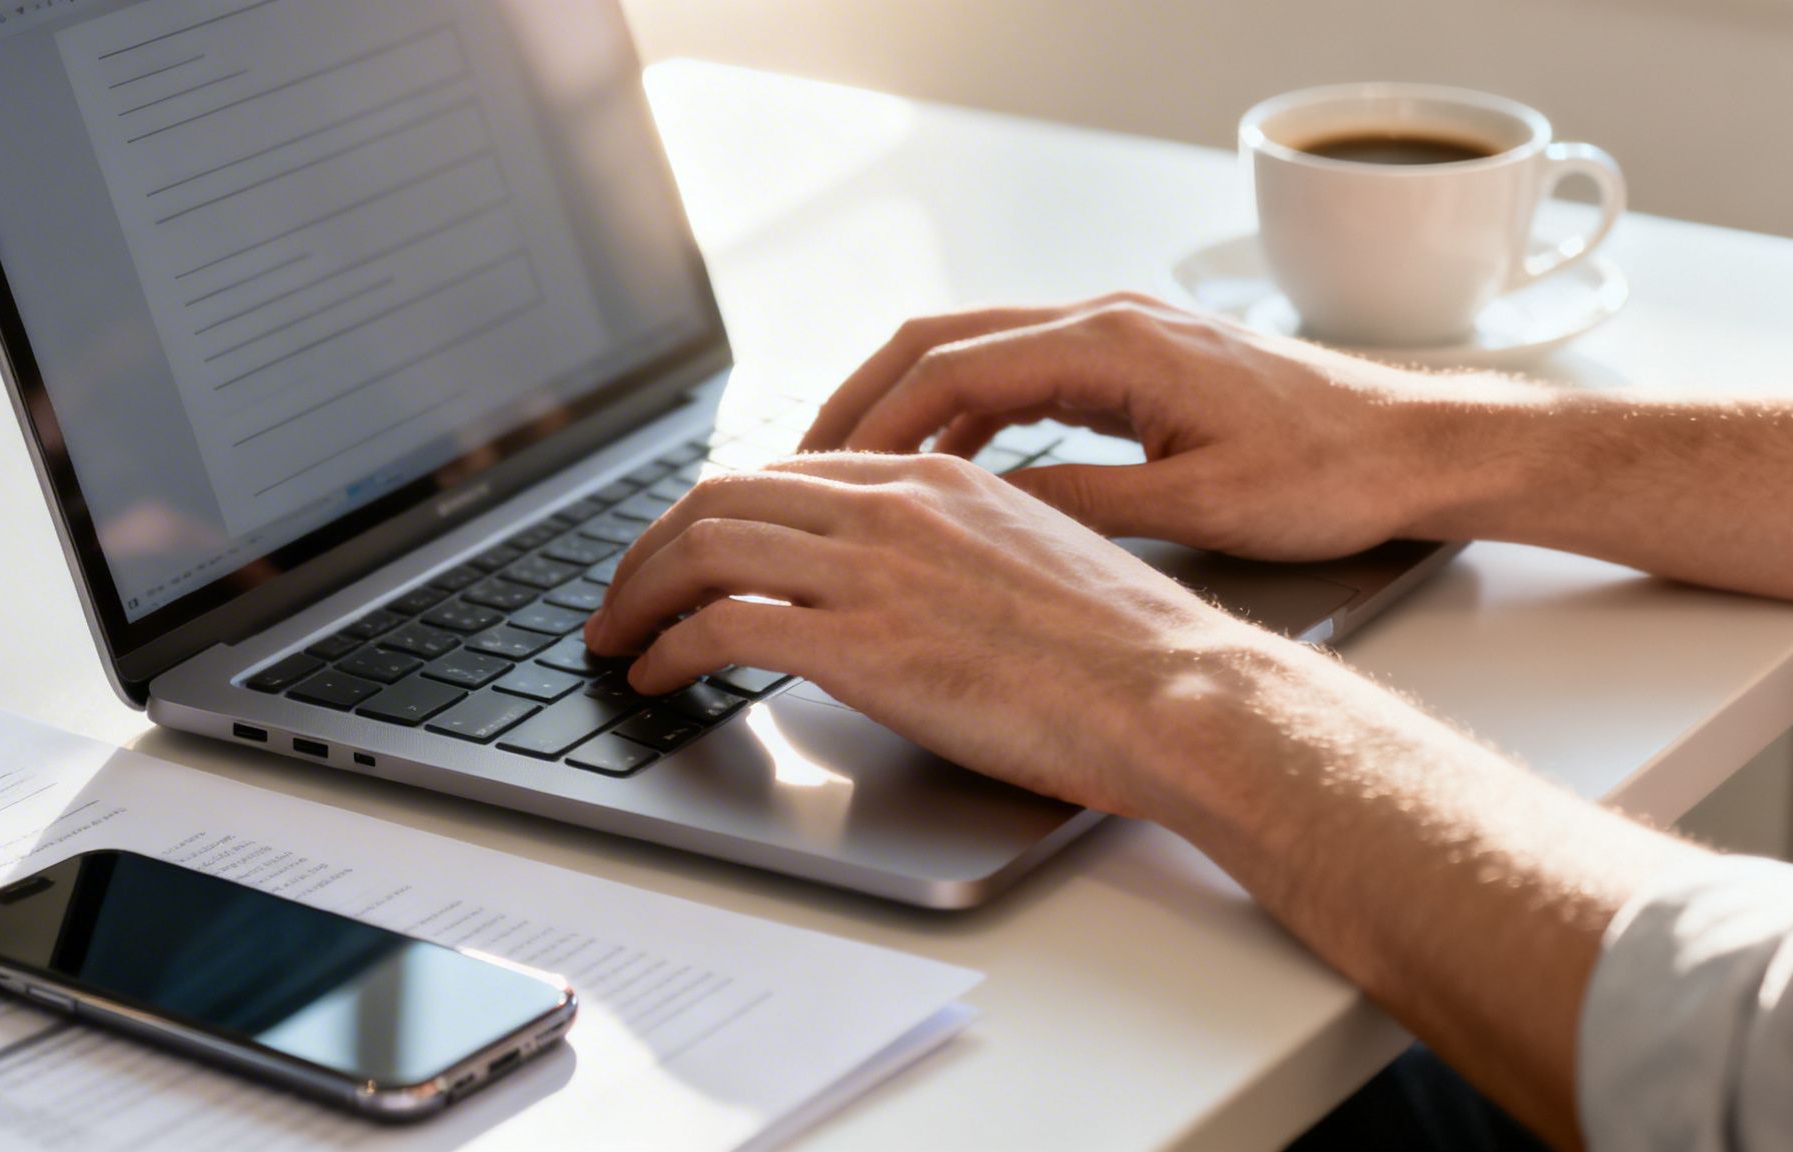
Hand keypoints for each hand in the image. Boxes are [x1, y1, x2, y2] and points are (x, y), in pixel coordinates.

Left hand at [582, 451, 1270, 816]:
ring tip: (614, 639)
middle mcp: (894, 505)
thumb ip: (952, 551)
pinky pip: (721, 627)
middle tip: (618, 596)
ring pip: (704, 549)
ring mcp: (874, 569)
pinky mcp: (862, 643)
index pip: (784, 472)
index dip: (713, 514)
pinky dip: (667, 649)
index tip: (683, 555)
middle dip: (650, 548)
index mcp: (935, 478)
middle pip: (722, 497)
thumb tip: (900, 586)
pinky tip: (654, 678)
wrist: (1178, 692)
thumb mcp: (1034, 558)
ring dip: (637, 595)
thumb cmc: (1128, 649)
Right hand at [801, 293, 1500, 560]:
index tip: (819, 474)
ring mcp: (1120, 335)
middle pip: (944, 341)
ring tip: (851, 474)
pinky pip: (1021, 376)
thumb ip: (1082, 503)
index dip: (874, 422)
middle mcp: (1107, 320)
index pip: (952, 365)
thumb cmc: (1329, 473)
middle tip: (800, 465)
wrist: (1416, 443)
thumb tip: (981, 515)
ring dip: (909, 409)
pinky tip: (943, 468)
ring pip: (977, 354)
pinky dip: (966, 415)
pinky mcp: (1135, 363)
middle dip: (864, 401)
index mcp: (1113, 343)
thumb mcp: (1197, 507)